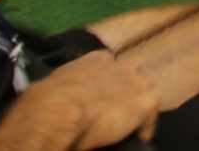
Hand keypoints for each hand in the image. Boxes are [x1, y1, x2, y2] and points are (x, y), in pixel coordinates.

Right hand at [24, 50, 159, 147]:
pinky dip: (143, 130)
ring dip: (136, 109)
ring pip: (144, 95)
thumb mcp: (59, 84)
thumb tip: (66, 99)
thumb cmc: (49, 99)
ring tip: (125, 127)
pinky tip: (135, 139)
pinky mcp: (146, 102)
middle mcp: (121, 65)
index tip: (101, 99)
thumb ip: (71, 86)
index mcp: (97, 59)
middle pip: (131, 79)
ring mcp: (137, 82)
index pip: (111, 68)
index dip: (108, 85)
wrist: (59, 110)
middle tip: (113, 113)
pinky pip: (150, 119)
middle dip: (126, 93)